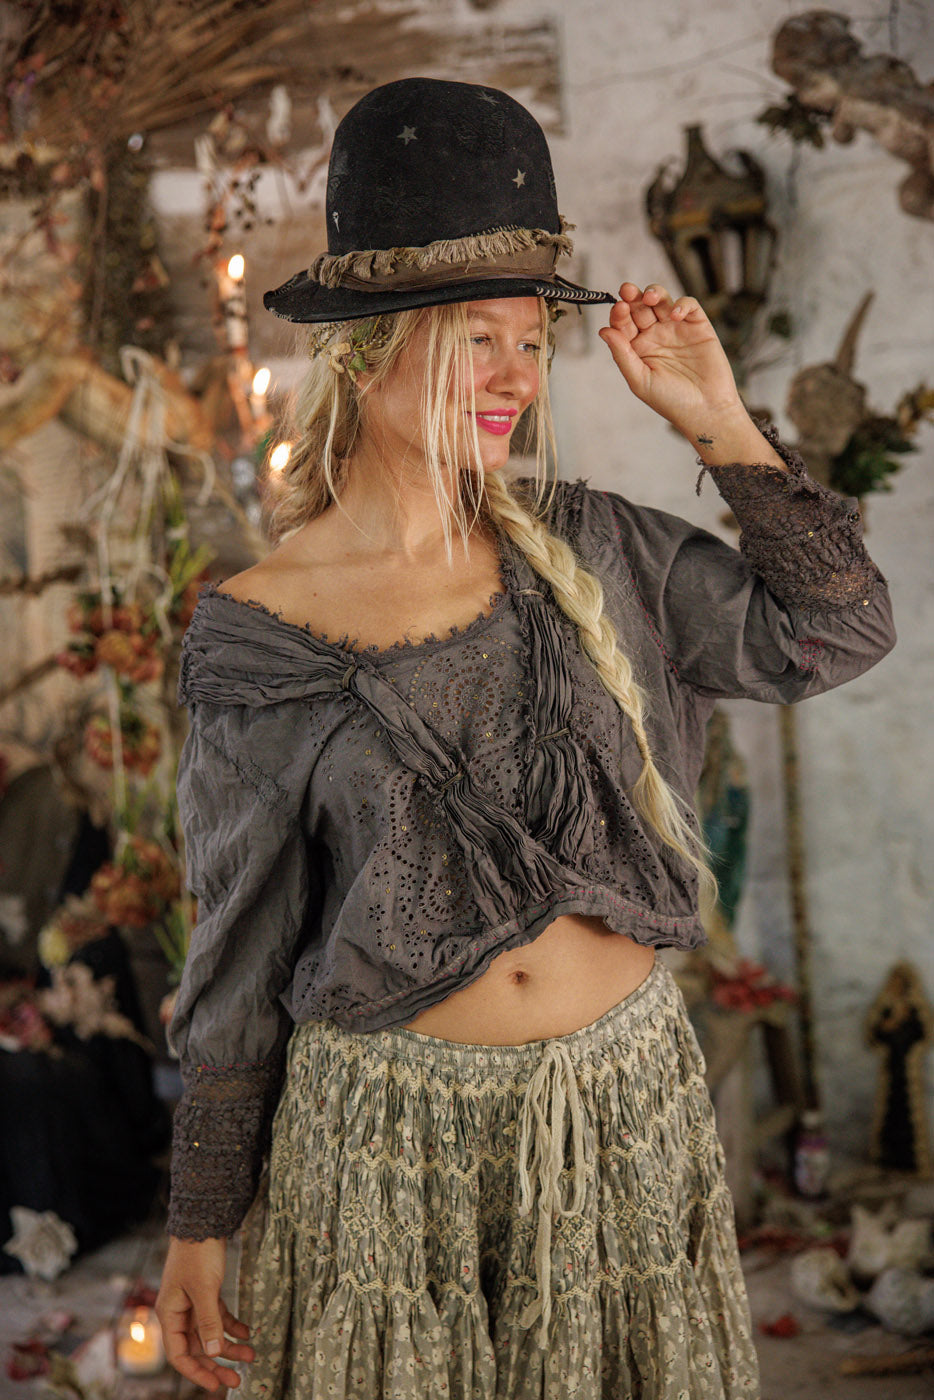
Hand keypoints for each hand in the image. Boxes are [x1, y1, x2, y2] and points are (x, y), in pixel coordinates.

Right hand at [156, 1236, 253, 1391]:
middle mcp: (179, 1312)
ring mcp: (193, 1302)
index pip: (179, 1354)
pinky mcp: (207, 1292)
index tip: (216, 1384)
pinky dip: (232, 1325)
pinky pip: (219, 1317)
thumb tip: (214, 1352)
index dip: (197, 1371)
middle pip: (197, 1347)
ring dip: (229, 1346)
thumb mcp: (204, 1289)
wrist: (204, 1222)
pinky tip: (247, 1332)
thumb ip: (209, 1321)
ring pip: (211, 1333)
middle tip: (237, 1380)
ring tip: (251, 1355)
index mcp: (169, 1314)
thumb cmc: (198, 1254)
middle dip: (217, 1364)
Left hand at [598, 283, 744, 435]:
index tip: (618, 308)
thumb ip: (622, 355)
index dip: (619, 314)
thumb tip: (604, 331)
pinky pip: (689, 306)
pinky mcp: (698, 326)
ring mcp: (676, 329)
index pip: (623, 324)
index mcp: (638, 349)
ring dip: (654, 293)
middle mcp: (655, 336)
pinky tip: (675, 315)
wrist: (706, 410)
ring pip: (662, 301)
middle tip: (627, 291)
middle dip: (632, 296)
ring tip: (650, 298)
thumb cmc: (671, 401)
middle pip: (640, 307)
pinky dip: (682, 304)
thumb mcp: (640, 380)